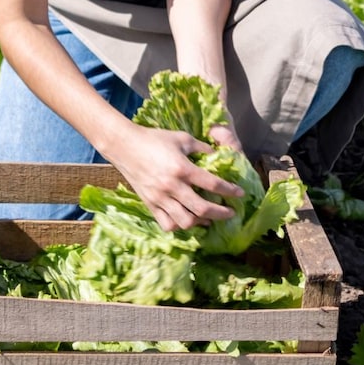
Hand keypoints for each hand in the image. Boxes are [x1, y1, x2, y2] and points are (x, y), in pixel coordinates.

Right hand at [103, 124, 241, 231]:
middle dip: (221, 213)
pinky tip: (186, 220)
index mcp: (182, 168)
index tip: (239, 194)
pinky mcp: (150, 204)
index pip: (213, 184)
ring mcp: (160, 198)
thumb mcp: (181, 138)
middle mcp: (172, 187)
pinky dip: (179, 226)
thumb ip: (201, 148)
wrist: (124, 145)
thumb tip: (217, 155)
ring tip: (209, 219)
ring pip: (185, 221)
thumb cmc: (154, 138)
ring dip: (201, 222)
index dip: (230, 191)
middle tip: (230, 213)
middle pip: (202, 209)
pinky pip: (167, 224)